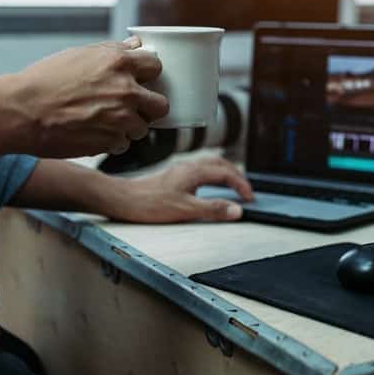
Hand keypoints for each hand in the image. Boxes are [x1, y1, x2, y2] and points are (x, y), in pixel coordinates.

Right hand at [7, 37, 168, 157]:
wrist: (20, 111)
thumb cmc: (44, 81)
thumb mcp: (79, 54)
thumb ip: (113, 50)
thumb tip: (137, 44)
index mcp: (119, 62)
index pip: (156, 66)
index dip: (147, 74)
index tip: (140, 80)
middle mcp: (125, 90)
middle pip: (161, 104)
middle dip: (148, 107)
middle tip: (130, 107)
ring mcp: (120, 118)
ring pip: (142, 128)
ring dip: (128, 127)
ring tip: (104, 121)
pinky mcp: (110, 141)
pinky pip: (123, 144)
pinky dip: (112, 141)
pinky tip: (92, 132)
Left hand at [109, 158, 254, 222]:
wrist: (123, 200)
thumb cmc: (150, 204)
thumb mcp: (185, 210)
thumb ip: (212, 210)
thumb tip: (237, 210)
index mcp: (195, 171)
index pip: (227, 174)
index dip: (242, 185)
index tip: (250, 198)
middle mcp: (189, 166)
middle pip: (221, 164)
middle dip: (237, 176)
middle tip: (246, 191)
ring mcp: (181, 169)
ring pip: (211, 164)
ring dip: (226, 173)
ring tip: (233, 185)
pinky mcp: (174, 175)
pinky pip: (201, 169)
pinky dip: (213, 175)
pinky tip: (208, 186)